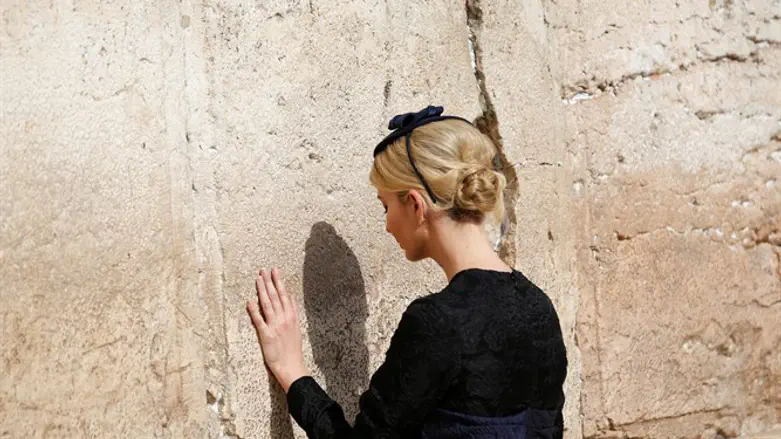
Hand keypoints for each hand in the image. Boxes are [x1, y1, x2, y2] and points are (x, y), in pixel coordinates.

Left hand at [247, 268, 307, 392]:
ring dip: (262, 291)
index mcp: (292, 317)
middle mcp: (284, 319)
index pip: (285, 295)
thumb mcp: (296, 328)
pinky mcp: (266, 335)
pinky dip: (254, 310)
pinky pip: (259, 320)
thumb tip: (290, 298)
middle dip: (269, 282)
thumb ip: (292, 313)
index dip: (279, 282)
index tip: (274, 271)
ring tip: (258, 279)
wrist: (292, 366)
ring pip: (268, 304)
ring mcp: (275, 326)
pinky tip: (250, 301)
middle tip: (264, 270)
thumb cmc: (293, 350)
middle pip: (276, 296)